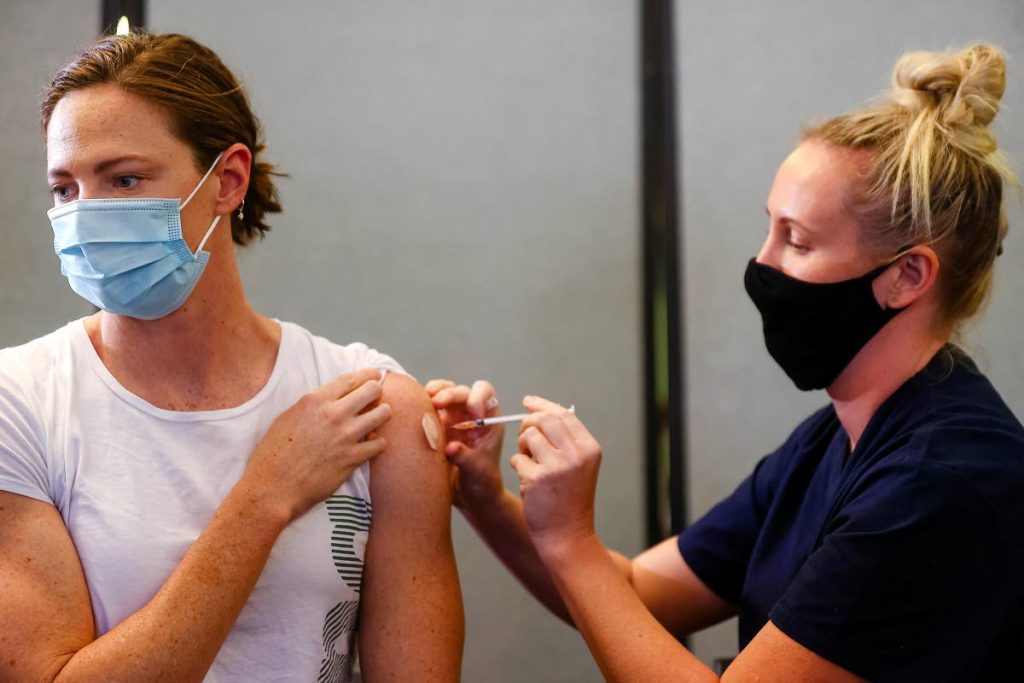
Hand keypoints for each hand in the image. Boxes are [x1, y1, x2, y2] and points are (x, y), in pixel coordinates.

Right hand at [244, 368, 391, 521]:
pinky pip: (379, 444)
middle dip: (378, 392)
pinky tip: (370, 445)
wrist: (273, 487)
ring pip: (383, 414)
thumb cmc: (273, 454)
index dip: (368, 375)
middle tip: (376, 399)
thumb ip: (313, 406)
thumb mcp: (288, 417)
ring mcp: (345, 436)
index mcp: (315, 401)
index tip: (375, 375)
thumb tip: (331, 400)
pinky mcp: (352, 459)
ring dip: (382, 415)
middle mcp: (333, 414)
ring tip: (377, 420)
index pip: (351, 379)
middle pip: (372, 391)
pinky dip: (377, 443)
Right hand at [425, 379, 505, 510]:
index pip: (486, 394)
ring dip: (434, 393)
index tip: (472, 413)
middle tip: (437, 402)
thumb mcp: (477, 471)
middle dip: (450, 393)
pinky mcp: (436, 426)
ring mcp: (452, 418)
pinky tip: (414, 410)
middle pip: (461, 392)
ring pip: (443, 394)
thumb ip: (465, 458)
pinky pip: (427, 409)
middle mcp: (470, 414)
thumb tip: (450, 447)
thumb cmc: (482, 482)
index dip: (478, 397)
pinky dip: (420, 406)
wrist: (468, 496)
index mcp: (489, 419)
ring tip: (426, 398)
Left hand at [511, 396, 601, 554]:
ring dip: (522, 447)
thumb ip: (565, 440)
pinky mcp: (537, 479)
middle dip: (528, 424)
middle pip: (544, 419)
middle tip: (525, 439)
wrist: (568, 536)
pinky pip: (518, 458)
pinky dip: (518, 466)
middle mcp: (577, 454)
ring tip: (529, 464)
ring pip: (529, 436)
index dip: (543, 405)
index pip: (564, 414)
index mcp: (589, 448)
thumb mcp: (577, 466)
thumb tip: (540, 411)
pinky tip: (528, 481)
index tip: (528, 402)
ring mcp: (557, 466)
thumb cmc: (569, 499)